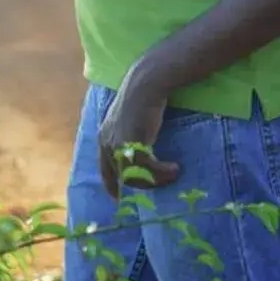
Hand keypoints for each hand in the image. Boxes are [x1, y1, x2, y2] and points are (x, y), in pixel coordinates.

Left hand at [96, 63, 180, 199]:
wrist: (147, 82)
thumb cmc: (143, 96)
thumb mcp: (131, 118)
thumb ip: (129, 134)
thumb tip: (138, 149)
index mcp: (104, 137)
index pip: (105, 169)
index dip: (112, 185)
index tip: (120, 198)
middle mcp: (107, 143)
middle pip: (122, 176)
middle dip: (143, 183)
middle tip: (163, 181)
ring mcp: (118, 144)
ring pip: (136, 175)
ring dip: (157, 179)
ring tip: (174, 173)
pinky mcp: (132, 143)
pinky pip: (147, 168)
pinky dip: (162, 172)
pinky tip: (175, 168)